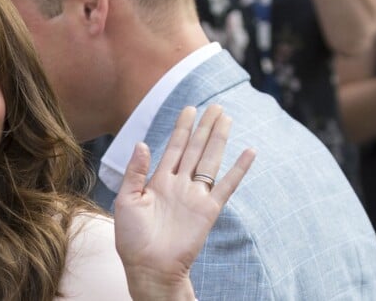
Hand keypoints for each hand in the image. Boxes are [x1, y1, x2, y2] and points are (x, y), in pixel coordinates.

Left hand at [114, 104, 255, 300]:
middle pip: (196, 148)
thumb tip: (142, 143)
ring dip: (219, 139)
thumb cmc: (132, 239)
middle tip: (215, 106)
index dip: (182, 127)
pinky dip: (239, 169)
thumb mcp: (126, 201)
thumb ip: (135, 172)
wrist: (148, 269)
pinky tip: (250, 152)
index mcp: (159, 179)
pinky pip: (227, 186)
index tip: (190, 108)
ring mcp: (196, 195)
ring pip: (211, 159)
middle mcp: (180, 183)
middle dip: (205, 126)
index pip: (175, 146)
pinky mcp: (208, 210)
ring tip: (227, 118)